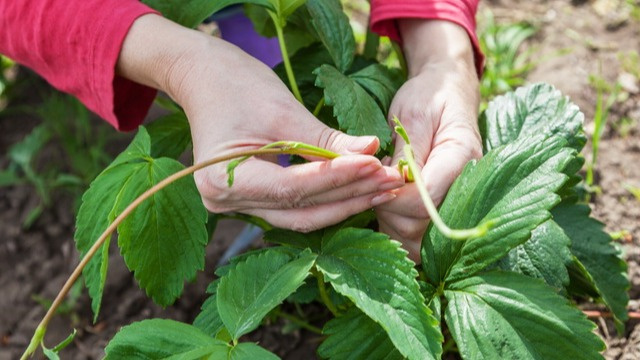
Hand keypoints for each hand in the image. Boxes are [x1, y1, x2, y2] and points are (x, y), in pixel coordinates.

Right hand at [117, 15, 403, 231]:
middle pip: (299, 211)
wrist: (203, 77)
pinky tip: (359, 188)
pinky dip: (326, 198)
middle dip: (349, 196)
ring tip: (383, 186)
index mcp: (221, 180)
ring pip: (300, 215)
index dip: (338, 178)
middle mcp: (223, 203)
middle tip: (390, 181)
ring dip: (343, 202)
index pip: (292, 188)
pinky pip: (294, 207)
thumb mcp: (284, 110)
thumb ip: (326, 140)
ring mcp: (235, 206)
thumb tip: (373, 151)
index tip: (376, 165)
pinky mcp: (249, 200)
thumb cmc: (236, 84)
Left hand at [375, 20, 482, 261]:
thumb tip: (396, 182)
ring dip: (390, 221)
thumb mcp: (412, 114)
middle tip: (374, 183)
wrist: (446, 92)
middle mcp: (465, 186)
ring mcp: (456, 201)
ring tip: (381, 190)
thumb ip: (406, 150)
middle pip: (420, 225)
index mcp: (462, 157)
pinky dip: (397, 228)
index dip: (394, 196)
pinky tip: (387, 204)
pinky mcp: (442, 210)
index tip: (376, 178)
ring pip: (417, 237)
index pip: (425, 199)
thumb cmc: (428, 97)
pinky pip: (418, 237)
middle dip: (388, 209)